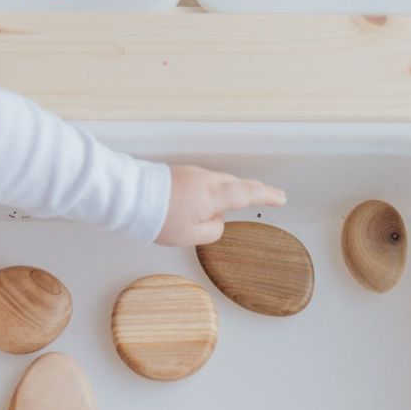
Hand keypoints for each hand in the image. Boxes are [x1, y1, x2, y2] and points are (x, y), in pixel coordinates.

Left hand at [156, 166, 286, 246]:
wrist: (129, 196)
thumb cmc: (158, 218)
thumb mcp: (190, 236)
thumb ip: (212, 230)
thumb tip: (218, 221)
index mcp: (213, 195)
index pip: (247, 194)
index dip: (266, 196)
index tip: (281, 198)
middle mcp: (206, 180)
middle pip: (236, 183)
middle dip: (253, 189)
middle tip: (269, 195)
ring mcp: (192, 173)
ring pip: (219, 181)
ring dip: (230, 190)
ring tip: (238, 200)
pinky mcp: (179, 174)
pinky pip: (204, 181)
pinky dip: (213, 189)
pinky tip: (207, 199)